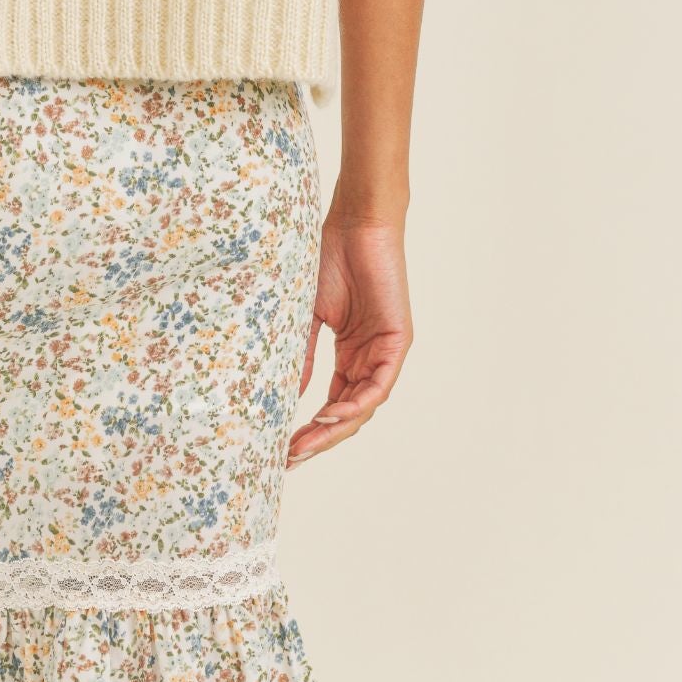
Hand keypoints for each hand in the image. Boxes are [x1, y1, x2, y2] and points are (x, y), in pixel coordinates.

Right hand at [286, 211, 411, 464]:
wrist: (354, 224)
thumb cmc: (329, 258)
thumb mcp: (307, 315)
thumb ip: (302, 355)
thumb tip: (286, 396)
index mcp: (350, 354)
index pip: (333, 403)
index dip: (311, 428)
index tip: (283, 447)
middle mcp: (369, 358)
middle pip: (348, 413)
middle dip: (321, 438)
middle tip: (292, 457)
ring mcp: (385, 351)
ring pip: (364, 405)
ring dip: (336, 427)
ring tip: (307, 442)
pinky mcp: (398, 341)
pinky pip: (380, 384)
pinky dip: (357, 403)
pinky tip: (331, 414)